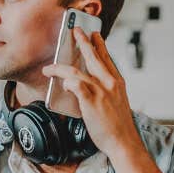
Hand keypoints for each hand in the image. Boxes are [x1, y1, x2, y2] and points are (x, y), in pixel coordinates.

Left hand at [43, 29, 141, 159]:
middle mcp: (109, 83)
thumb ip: (106, 90)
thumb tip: (89, 85)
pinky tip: (62, 82)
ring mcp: (100, 92)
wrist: (123, 141)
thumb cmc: (118, 125)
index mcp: (117, 82)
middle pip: (93, 57)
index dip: (99, 45)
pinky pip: (76, 86)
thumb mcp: (117, 101)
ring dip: (60, 68)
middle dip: (83, 42)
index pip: (107, 58)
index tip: (94, 34)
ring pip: (77, 72)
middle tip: (76, 31)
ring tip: (50, 68)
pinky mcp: (91, 102)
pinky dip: (68, 82)